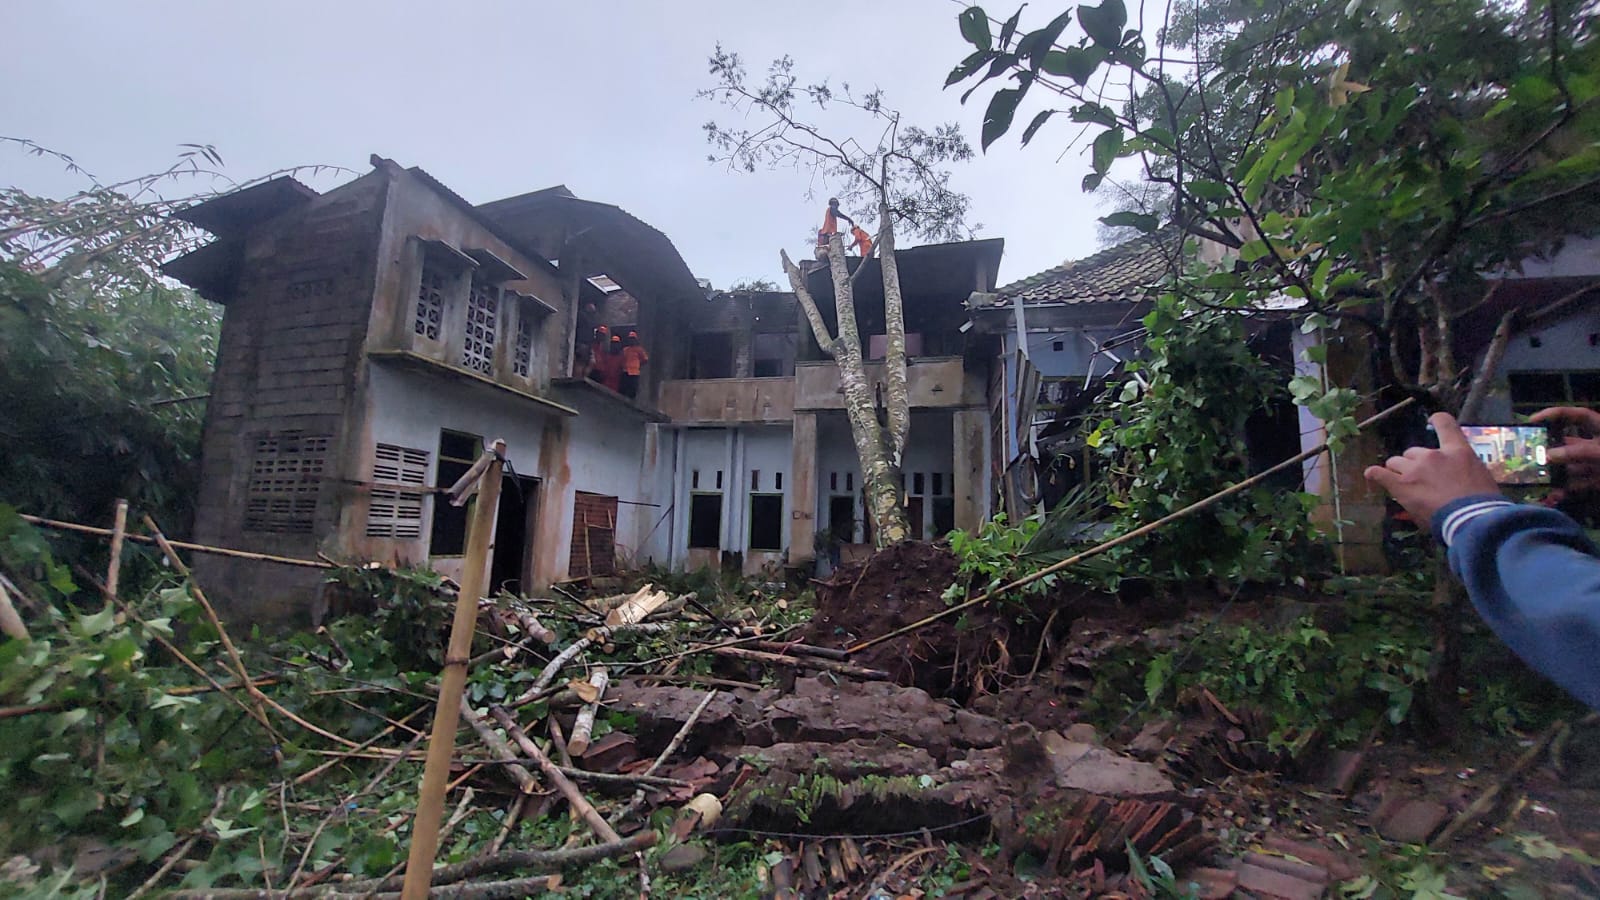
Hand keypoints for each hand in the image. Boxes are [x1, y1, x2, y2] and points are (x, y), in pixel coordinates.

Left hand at [1365, 412, 1502, 523]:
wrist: (1471, 518)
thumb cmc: (1481, 502)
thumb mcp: (1480, 476)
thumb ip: (1462, 468)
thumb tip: (1454, 473)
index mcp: (1457, 451)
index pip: (1445, 425)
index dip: (1438, 420)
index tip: (1434, 419)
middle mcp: (1433, 455)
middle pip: (1413, 452)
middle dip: (1416, 464)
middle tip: (1424, 480)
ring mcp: (1414, 469)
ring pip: (1396, 463)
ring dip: (1400, 472)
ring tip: (1406, 485)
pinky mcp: (1401, 485)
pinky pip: (1380, 474)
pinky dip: (1375, 474)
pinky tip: (1372, 475)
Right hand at [1531, 406, 1599, 494]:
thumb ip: (1578, 451)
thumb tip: (1549, 455)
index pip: (1575, 415)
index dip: (1554, 414)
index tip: (1532, 421)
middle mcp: (1598, 444)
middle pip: (1568, 442)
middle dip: (1549, 448)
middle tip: (1529, 454)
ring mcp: (1599, 463)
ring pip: (1571, 465)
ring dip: (1555, 472)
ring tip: (1537, 477)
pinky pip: (1579, 483)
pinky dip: (1567, 488)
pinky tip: (1556, 493)